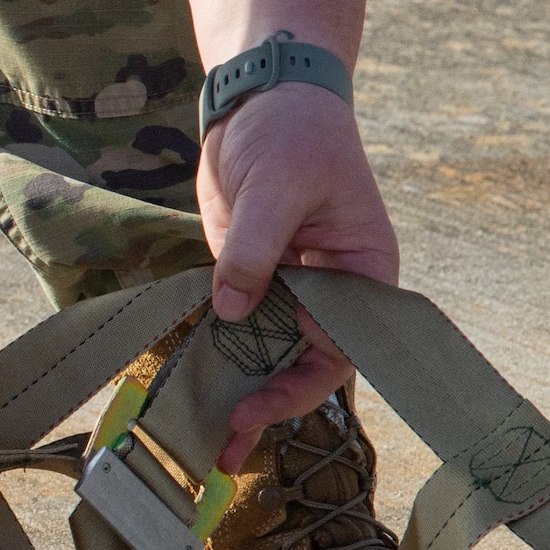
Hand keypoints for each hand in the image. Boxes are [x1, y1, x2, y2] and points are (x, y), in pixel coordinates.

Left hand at [197, 82, 398, 469]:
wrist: (261, 99)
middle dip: (265, 407)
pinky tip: (186, 391)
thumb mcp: (277, 187)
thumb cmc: (294, 133)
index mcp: (362, 275)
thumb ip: (255, 249)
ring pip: (265, 354)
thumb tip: (232, 309)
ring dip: (236, 392)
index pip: (342, 348)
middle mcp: (328, 292)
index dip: (302, 385)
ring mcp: (285, 289)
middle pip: (302, 364)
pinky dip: (213, 357)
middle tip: (224, 450)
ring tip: (202, 441)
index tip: (259, 407)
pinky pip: (232, 329)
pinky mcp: (246, 279)